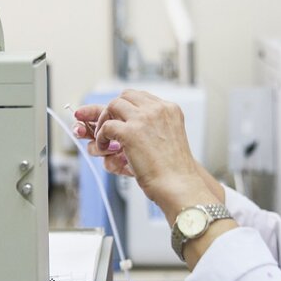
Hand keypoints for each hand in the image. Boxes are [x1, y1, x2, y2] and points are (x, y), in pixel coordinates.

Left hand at [75, 91, 215, 217]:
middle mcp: (158, 109)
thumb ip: (155, 126)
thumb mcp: (170, 138)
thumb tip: (131, 125)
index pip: (141, 96)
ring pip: (113, 106)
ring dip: (104, 121)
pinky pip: (106, 126)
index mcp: (170, 109)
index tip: (120, 120)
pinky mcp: (130, 132)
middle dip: (113, 111)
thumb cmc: (174, 170)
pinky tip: (105, 148)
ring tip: (105, 138)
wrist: (178, 184)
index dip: (127, 108)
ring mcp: (144, 119)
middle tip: (109, 127)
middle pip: (125, 96)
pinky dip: (101, 137)